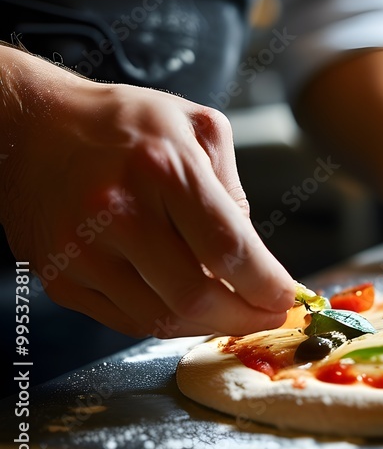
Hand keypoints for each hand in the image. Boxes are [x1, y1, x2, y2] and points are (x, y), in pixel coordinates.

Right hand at [0, 49, 296, 337]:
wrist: (30, 126)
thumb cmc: (124, 124)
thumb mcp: (197, 127)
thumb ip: (233, 190)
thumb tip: (251, 255)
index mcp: (163, 168)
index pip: (228, 250)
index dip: (266, 286)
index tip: (287, 298)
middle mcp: (118, 212)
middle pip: (196, 297)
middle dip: (245, 317)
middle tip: (268, 315)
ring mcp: (82, 250)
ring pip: (160, 319)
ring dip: (207, 324)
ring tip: (230, 308)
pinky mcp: (60, 277)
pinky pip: (126, 320)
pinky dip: (166, 320)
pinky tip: (185, 303)